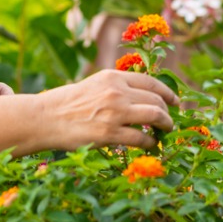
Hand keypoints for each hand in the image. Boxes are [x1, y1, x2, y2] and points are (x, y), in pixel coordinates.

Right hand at [40, 70, 177, 150]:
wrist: (46, 118)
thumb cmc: (69, 103)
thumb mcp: (95, 84)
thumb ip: (117, 87)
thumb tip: (143, 97)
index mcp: (113, 77)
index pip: (151, 82)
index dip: (168, 93)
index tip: (175, 101)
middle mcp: (116, 91)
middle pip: (156, 100)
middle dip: (168, 112)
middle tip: (170, 121)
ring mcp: (114, 112)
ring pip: (155, 116)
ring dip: (166, 125)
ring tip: (166, 131)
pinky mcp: (110, 133)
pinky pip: (142, 138)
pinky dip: (151, 142)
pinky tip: (150, 144)